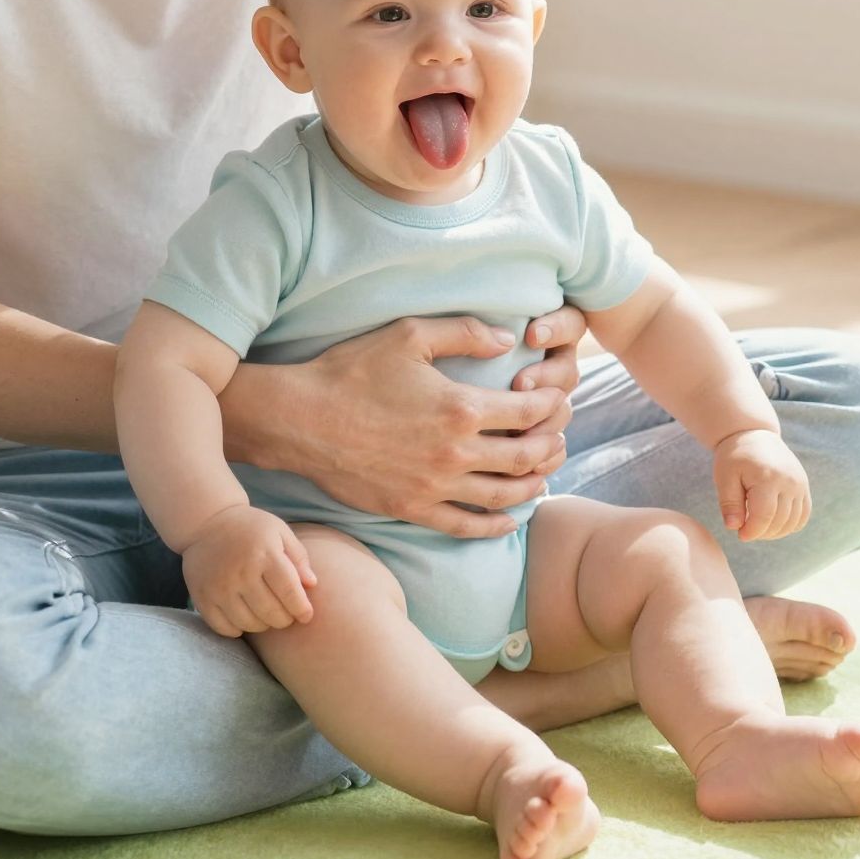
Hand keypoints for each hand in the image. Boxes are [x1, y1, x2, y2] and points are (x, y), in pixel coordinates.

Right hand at [182, 505, 316, 637]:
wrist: (206, 522)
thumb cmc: (250, 528)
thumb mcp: (279, 532)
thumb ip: (299, 557)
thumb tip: (312, 584)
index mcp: (265, 553)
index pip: (290, 593)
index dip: (302, 609)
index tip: (306, 615)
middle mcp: (241, 571)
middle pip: (272, 613)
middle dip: (285, 620)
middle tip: (286, 615)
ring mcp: (220, 586)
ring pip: (250, 624)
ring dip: (263, 625)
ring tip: (265, 614)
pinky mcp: (202, 597)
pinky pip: (225, 628)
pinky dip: (238, 629)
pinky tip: (243, 616)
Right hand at [278, 308, 586, 539]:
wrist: (300, 420)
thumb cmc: (352, 371)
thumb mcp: (409, 335)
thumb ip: (464, 333)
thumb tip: (508, 338)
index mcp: (460, 407)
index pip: (529, 412)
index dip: (552, 406)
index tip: (557, 400)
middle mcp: (455, 452)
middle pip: (525, 457)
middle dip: (551, 447)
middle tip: (558, 438)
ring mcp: (435, 486)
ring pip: (503, 495)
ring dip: (532, 485)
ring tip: (542, 475)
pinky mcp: (413, 508)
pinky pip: (466, 525)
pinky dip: (495, 525)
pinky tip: (508, 519)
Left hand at [713, 430, 811, 541]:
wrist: (754, 434)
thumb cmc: (735, 457)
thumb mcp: (724, 477)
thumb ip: (729, 503)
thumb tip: (733, 527)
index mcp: (767, 477)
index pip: (764, 516)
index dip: (752, 531)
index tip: (740, 535)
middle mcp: (789, 481)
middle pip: (779, 521)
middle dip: (761, 533)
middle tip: (746, 529)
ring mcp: (800, 484)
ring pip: (793, 522)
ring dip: (775, 532)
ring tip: (758, 526)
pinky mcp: (804, 486)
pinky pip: (803, 515)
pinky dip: (790, 525)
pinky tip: (773, 523)